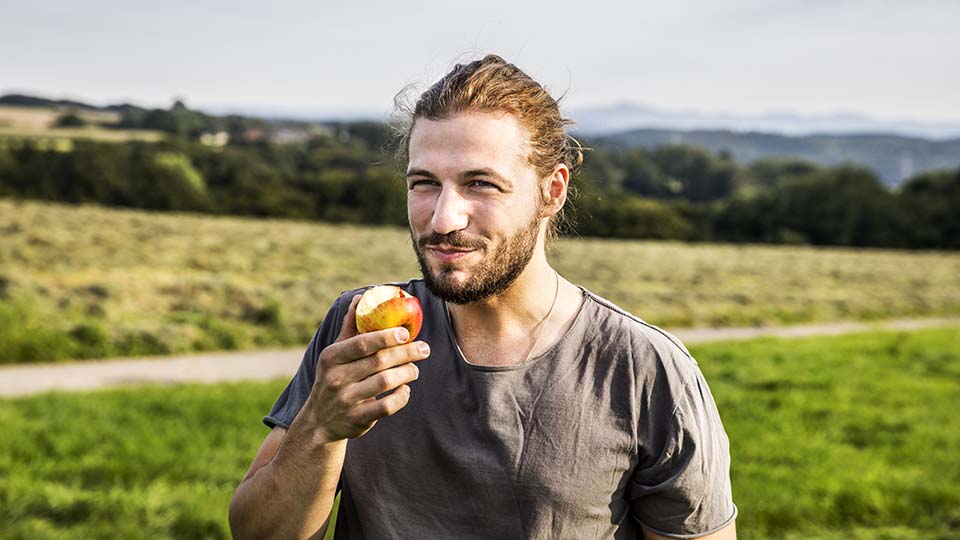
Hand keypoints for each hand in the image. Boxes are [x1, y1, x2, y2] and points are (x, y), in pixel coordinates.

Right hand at [307, 295, 429, 442]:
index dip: (386, 336)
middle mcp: (336, 378)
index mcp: (332, 357)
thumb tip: (361, 297)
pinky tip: (405, 389)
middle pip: (379, 361)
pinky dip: (401, 396)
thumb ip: (350, 327)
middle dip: (406, 353)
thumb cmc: (333, 378)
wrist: (319, 421)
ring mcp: (346, 400)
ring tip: (415, 369)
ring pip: (385, 382)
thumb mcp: (335, 354)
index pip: (362, 343)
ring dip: (406, 373)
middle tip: (424, 349)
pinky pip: (387, 406)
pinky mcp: (357, 419)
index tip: (406, 333)